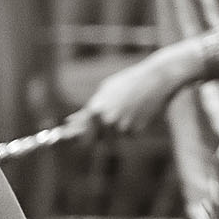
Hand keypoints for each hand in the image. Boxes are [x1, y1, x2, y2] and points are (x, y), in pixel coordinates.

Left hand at [70, 48, 190, 134]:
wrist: (155, 80)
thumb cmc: (127, 83)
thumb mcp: (105, 91)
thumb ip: (89, 108)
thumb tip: (70, 120)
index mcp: (98, 109)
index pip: (80, 129)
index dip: (70, 135)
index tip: (63, 136)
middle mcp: (109, 121)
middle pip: (94, 138)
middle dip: (91, 135)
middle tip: (93, 129)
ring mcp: (124, 127)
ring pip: (111, 136)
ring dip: (112, 129)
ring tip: (123, 108)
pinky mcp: (137, 130)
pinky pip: (126, 134)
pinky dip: (128, 126)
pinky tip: (134, 111)